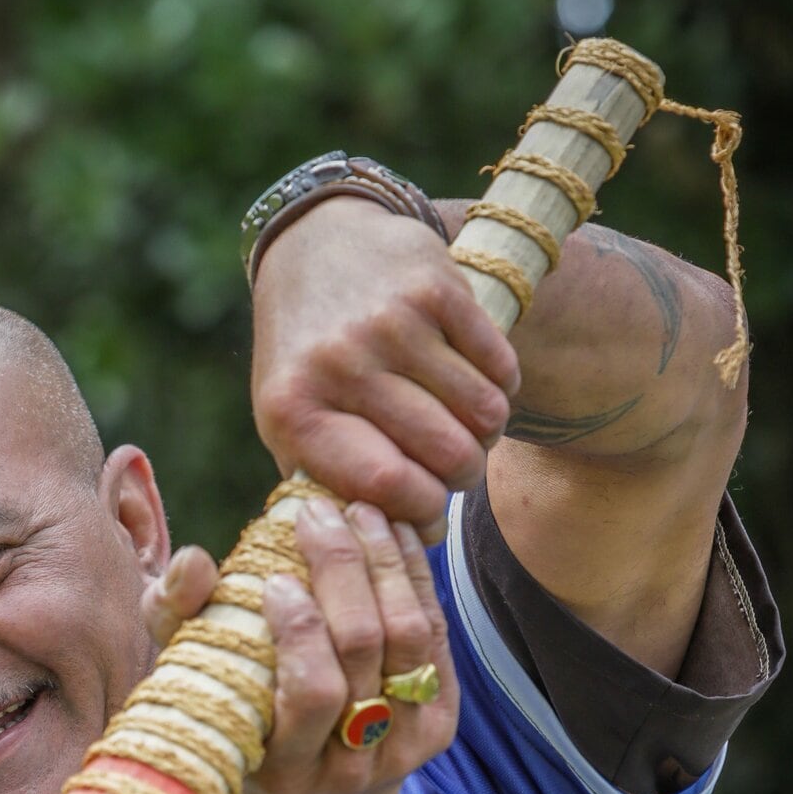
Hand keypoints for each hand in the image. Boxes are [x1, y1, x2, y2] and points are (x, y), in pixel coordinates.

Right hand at [143, 497, 458, 793]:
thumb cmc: (238, 716)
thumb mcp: (193, 679)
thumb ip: (176, 618)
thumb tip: (194, 559)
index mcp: (288, 767)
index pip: (314, 690)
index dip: (301, 628)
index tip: (275, 578)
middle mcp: (354, 764)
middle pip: (366, 650)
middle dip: (343, 570)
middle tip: (317, 515)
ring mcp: (406, 746)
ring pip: (410, 638)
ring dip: (384, 563)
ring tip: (357, 512)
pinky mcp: (440, 725)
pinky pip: (436, 637)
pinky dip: (413, 576)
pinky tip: (390, 535)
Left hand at [250, 198, 520, 539]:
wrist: (314, 246)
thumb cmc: (306, 357)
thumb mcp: (291, 421)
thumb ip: (332, 484)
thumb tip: (403, 547)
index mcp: (295, 409)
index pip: (386, 484)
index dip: (424, 511)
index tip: (431, 515)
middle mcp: (340, 362)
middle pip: (447, 453)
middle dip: (464, 476)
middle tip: (456, 471)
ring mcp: (391, 321)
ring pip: (484, 413)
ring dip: (487, 433)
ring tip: (467, 429)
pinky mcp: (437, 287)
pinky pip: (500, 367)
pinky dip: (501, 387)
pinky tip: (477, 384)